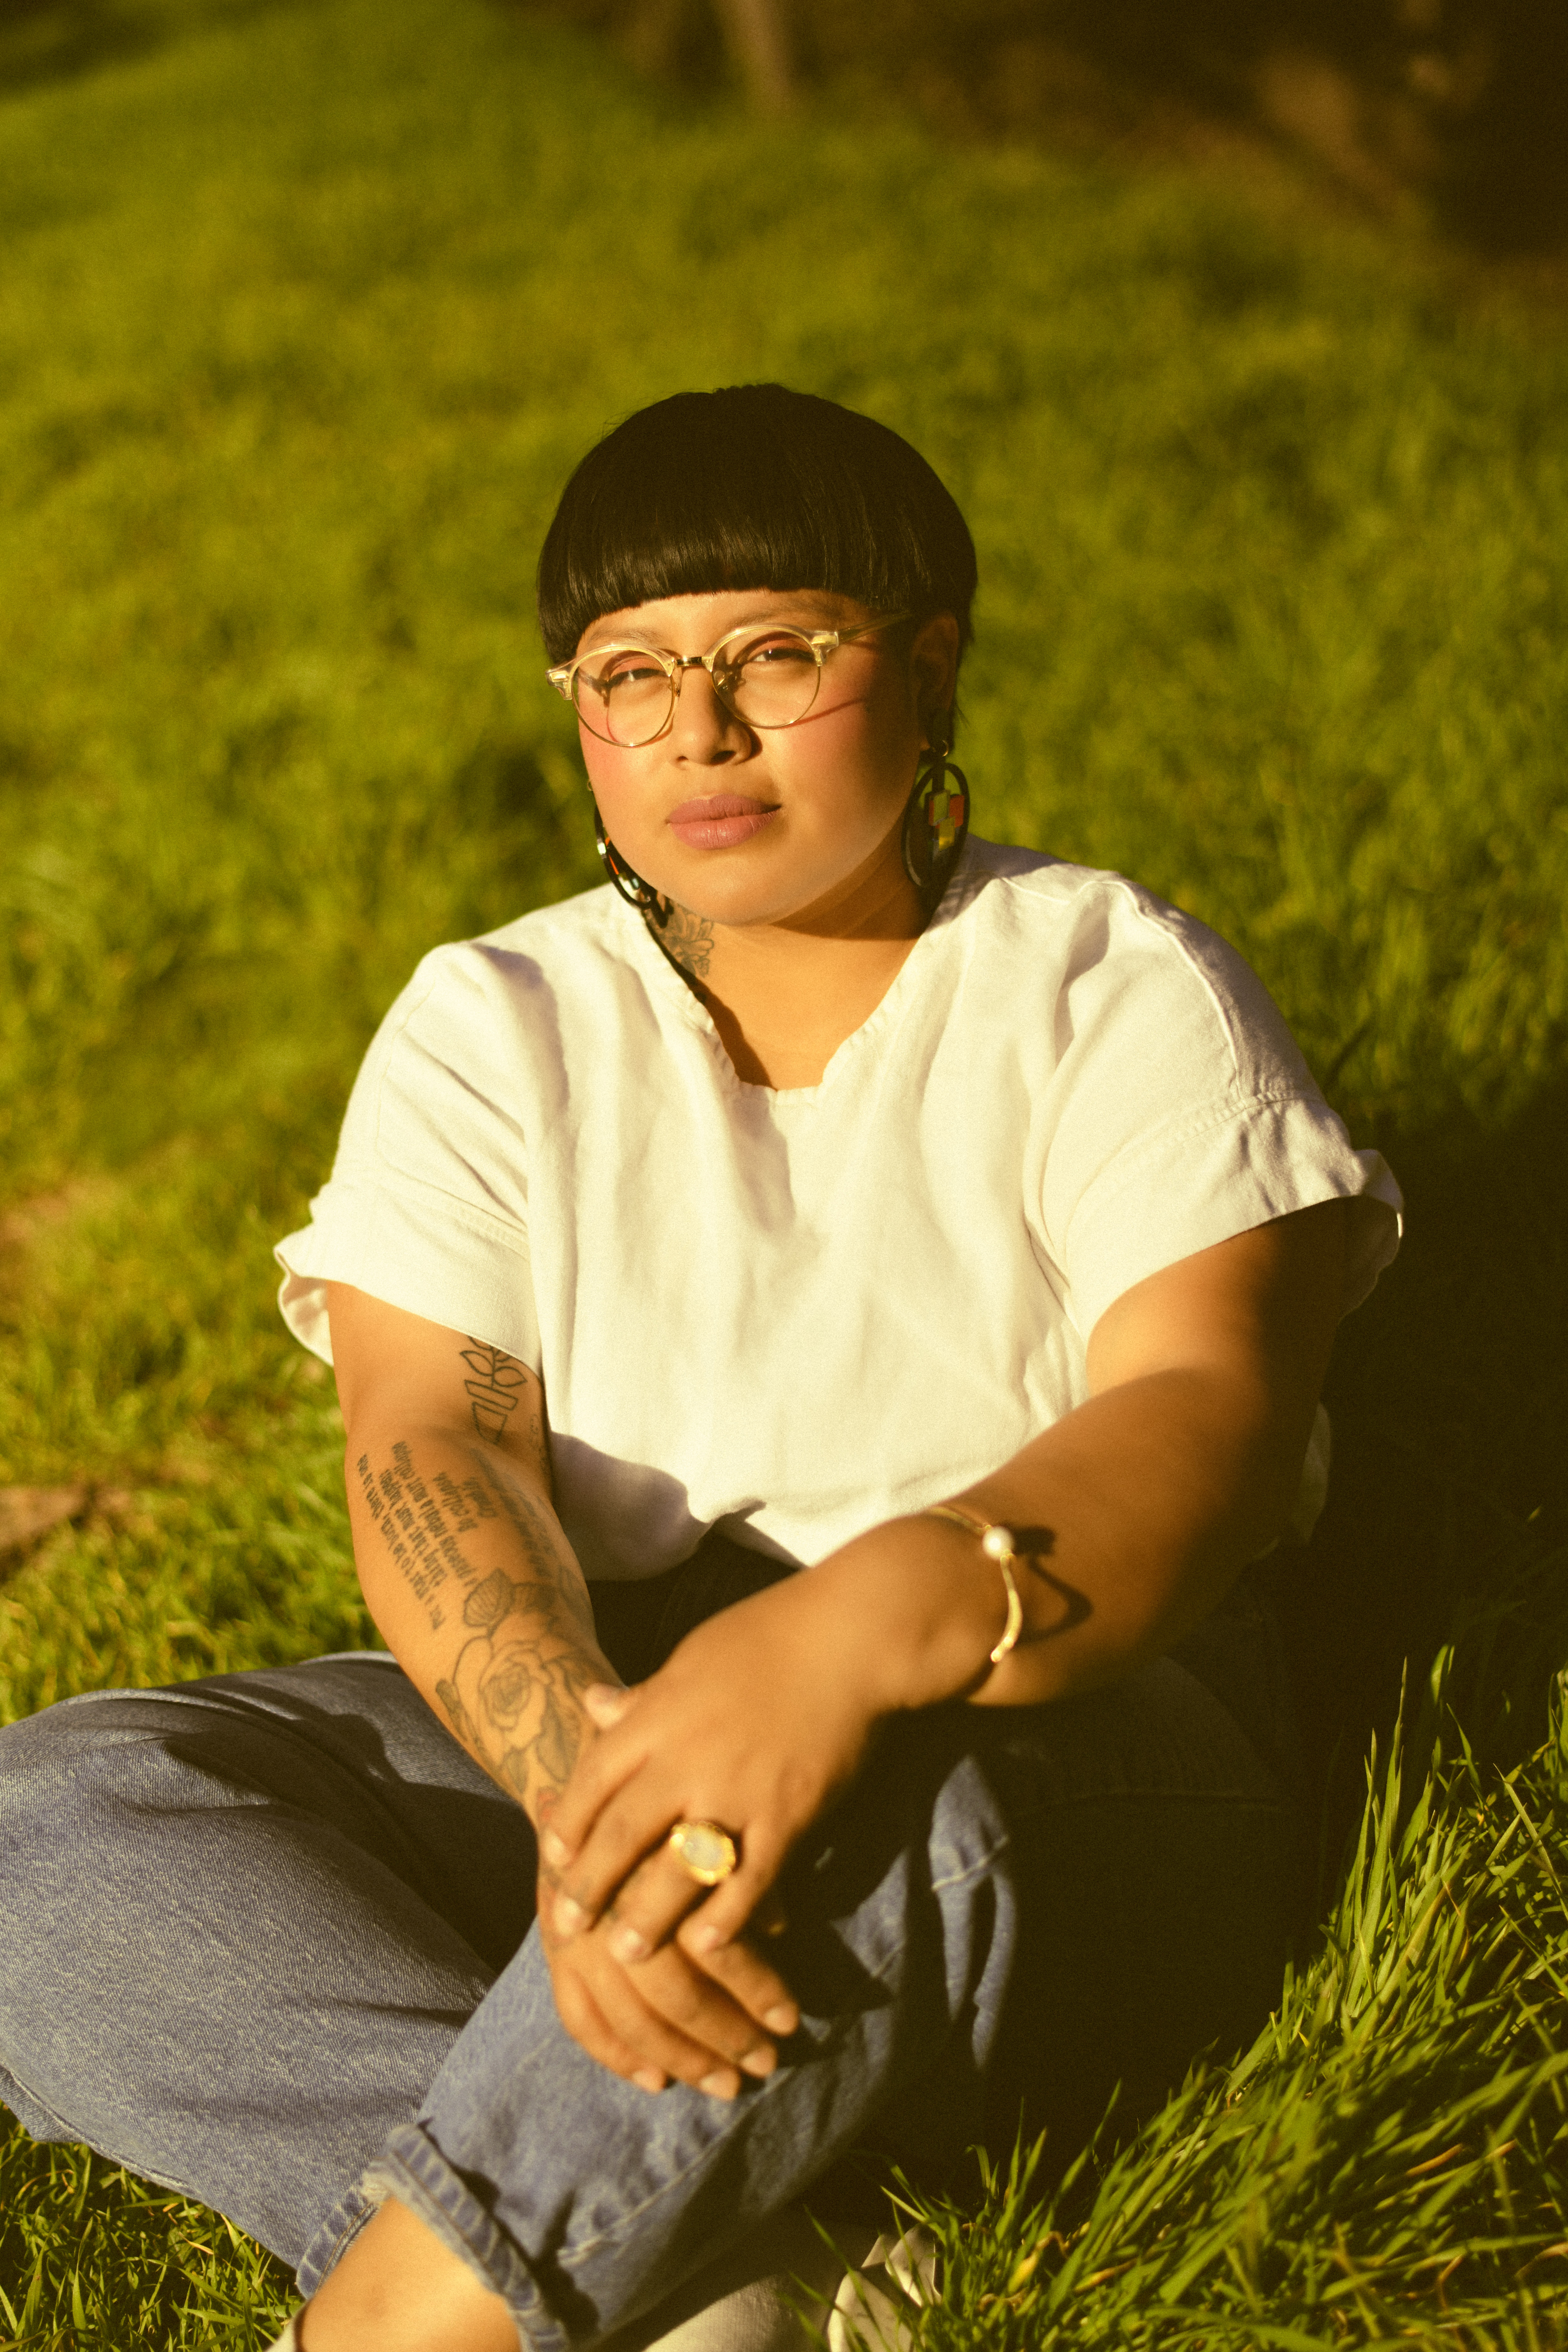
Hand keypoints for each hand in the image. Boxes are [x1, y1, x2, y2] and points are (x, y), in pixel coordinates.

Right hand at [535, 1821, 798, 2098]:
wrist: (584, 1786)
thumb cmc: (663, 1808)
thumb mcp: (706, 1825)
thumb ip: (737, 1872)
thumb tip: (778, 1925)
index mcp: (659, 1871)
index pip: (714, 1946)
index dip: (757, 1988)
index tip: (791, 2020)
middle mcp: (612, 1908)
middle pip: (673, 1991)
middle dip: (724, 2034)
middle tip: (767, 2063)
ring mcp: (576, 1937)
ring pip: (629, 2017)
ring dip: (681, 2058)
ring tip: (726, 2085)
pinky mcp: (552, 1953)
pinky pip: (579, 2018)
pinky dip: (617, 2056)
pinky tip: (656, 2080)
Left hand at [541, 1571, 883, 1988]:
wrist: (851, 1639)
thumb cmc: (770, 1636)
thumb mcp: (691, 1656)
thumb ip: (642, 1697)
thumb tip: (591, 1703)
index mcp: (660, 1715)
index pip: (594, 1777)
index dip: (568, 1821)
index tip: (552, 1857)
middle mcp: (688, 1759)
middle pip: (622, 1834)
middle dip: (591, 1885)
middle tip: (569, 1926)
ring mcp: (737, 1792)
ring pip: (677, 1871)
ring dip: (647, 1918)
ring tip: (625, 1953)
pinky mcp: (787, 1816)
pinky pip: (749, 1880)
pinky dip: (726, 1917)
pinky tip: (705, 1945)